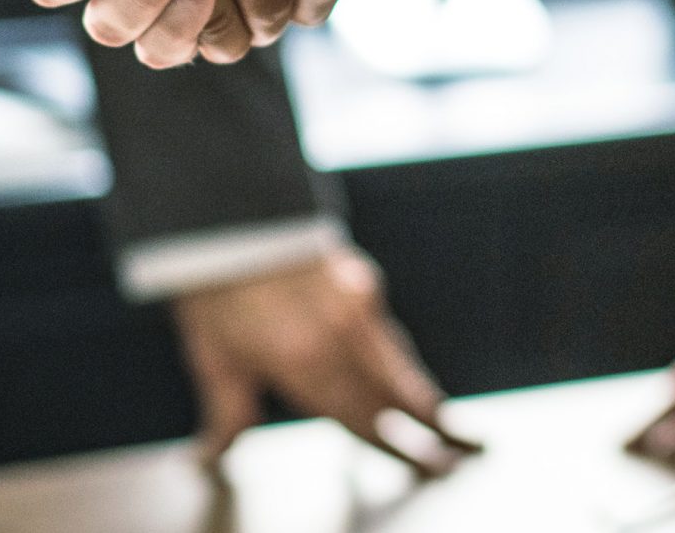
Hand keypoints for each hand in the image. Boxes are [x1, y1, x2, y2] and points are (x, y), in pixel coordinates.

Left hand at [170, 248, 482, 476]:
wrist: (226, 208)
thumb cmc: (212, 285)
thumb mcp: (213, 355)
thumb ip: (227, 412)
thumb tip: (209, 456)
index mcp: (308, 364)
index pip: (368, 421)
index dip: (402, 450)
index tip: (432, 467)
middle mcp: (343, 336)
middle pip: (402, 394)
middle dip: (434, 426)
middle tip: (464, 452)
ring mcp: (356, 303)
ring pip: (400, 361)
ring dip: (420, 391)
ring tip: (439, 417)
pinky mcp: (357, 276)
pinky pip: (385, 329)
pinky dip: (397, 355)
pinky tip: (394, 364)